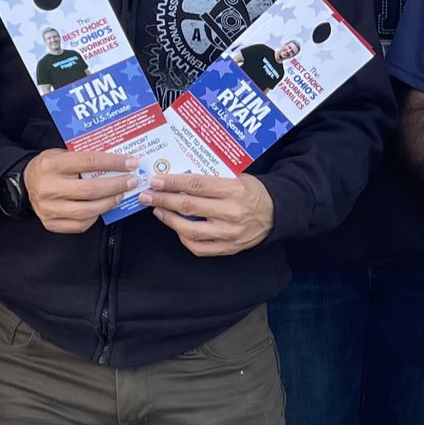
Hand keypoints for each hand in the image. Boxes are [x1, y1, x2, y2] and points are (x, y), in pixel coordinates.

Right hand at [24, 149, 139, 234]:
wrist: (25, 183)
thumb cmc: (50, 166)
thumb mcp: (62, 154)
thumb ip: (85, 158)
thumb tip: (119, 161)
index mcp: (52, 165)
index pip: (89, 162)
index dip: (113, 163)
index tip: (131, 163)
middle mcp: (48, 187)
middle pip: (90, 190)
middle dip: (116, 185)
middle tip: (132, 181)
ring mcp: (48, 208)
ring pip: (87, 210)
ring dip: (109, 202)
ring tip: (120, 195)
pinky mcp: (51, 223)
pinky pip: (80, 224)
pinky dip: (96, 216)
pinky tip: (103, 207)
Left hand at [142, 172, 275, 255]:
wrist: (276, 215)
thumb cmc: (254, 192)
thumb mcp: (238, 177)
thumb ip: (212, 178)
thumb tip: (180, 176)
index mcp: (234, 190)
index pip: (196, 184)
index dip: (172, 183)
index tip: (156, 180)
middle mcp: (230, 213)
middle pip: (188, 207)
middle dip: (163, 200)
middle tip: (147, 195)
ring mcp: (228, 233)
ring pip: (190, 230)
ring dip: (169, 220)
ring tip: (158, 211)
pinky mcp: (228, 248)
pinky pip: (199, 247)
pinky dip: (184, 238)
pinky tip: (177, 228)